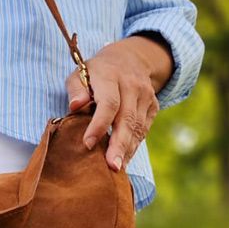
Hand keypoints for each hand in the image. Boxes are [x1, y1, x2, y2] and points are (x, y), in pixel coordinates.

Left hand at [65, 36, 171, 171]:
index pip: (108, 103)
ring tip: (117, 169)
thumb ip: (75, 90)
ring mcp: (146, 96)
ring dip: (127, 150)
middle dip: (119, 145)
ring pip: (137, 127)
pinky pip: (143, 129)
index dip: (99, 125)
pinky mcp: (153, 106)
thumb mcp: (80, 73)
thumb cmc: (96, 72)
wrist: (130, 58)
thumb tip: (75, 106)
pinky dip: (134, 145)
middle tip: (111, 167)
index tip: (88, 144)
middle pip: (127, 119)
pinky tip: (124, 159)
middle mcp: (132, 85)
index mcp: (111, 76)